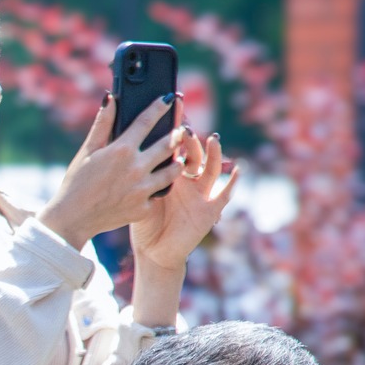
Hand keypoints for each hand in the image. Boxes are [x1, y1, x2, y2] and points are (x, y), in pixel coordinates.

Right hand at [36, 93, 185, 249]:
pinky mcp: (143, 208)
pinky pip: (158, 194)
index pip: (147, 121)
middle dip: (177, 134)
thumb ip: (102, 124)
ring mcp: (142, 190)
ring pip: (173, 170)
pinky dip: (158, 188)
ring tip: (176, 158)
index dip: (160, 107)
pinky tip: (156, 185)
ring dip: (177, 161)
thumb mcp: (87, 151)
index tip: (169, 99)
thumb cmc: (76, 183)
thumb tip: (110, 98)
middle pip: (169, 144)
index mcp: (122, 150)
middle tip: (180, 130)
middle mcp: (136, 168)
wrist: (72, 219)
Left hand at [130, 125, 238, 274]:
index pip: (175, 147)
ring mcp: (201, 194)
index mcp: (170, 175)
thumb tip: (127, 149)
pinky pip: (224, 194)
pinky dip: (232, 183)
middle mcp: (188, 181)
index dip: (176, 131)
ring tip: (213, 140)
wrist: (153, 252)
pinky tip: (237, 171)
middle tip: (186, 127)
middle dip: (193, 140)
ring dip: (214, 154)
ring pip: (211, 169)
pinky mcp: (210, 210)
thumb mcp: (138, 195)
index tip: (174, 113)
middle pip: (194, 154)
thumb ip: (139, 173)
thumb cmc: (143, 223)